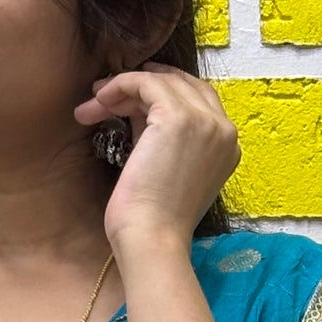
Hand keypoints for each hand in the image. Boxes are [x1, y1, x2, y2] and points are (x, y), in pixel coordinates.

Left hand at [76, 63, 238, 254]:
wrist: (152, 240)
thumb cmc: (154, 220)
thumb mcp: (168, 168)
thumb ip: (163, 136)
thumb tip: (136, 108)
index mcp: (228, 146)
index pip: (197, 101)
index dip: (161, 95)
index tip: (128, 103)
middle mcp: (224, 129)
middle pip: (182, 85)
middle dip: (141, 88)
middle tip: (106, 98)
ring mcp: (205, 121)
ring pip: (162, 81)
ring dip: (124, 88)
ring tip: (94, 104)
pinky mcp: (179, 117)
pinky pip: (145, 83)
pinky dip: (120, 85)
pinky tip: (99, 99)